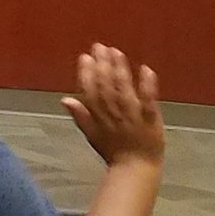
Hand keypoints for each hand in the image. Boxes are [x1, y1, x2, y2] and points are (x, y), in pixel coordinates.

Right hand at [61, 44, 163, 165]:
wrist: (135, 168)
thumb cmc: (113, 151)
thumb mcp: (91, 134)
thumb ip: (80, 115)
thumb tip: (64, 99)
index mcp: (98, 117)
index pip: (89, 92)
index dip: (86, 73)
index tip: (85, 57)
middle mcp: (113, 114)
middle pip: (105, 87)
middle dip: (102, 65)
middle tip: (100, 46)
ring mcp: (132, 116)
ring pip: (123, 90)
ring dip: (119, 70)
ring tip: (116, 52)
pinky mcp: (150, 119)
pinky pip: (148, 101)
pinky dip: (147, 85)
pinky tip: (145, 69)